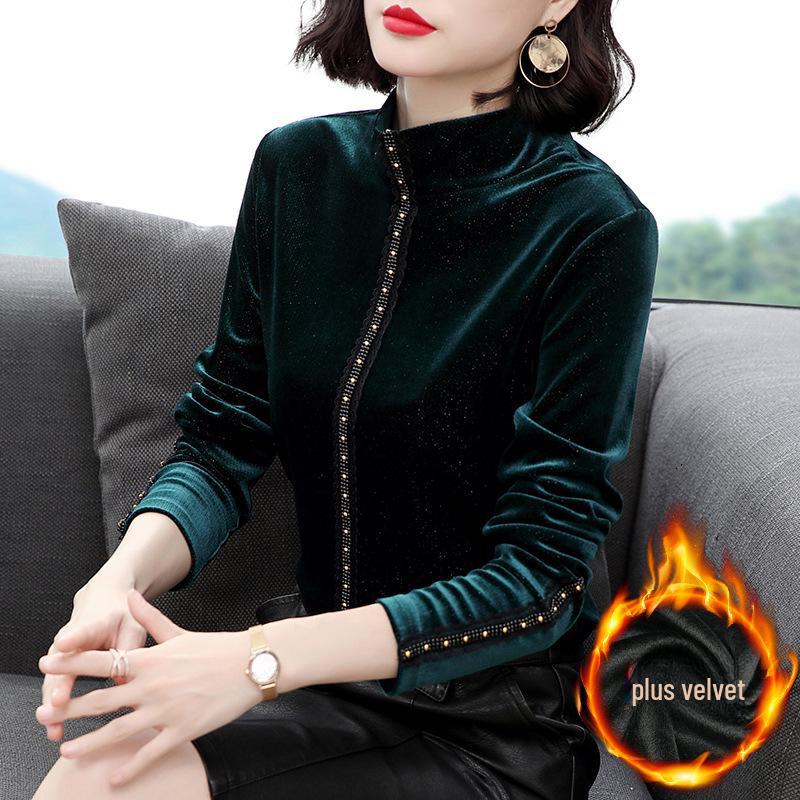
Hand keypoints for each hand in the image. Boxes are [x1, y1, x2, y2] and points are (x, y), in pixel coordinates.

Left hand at [37, 588, 263, 787]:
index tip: (46, 663)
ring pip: (119, 730)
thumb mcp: (179, 632)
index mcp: (151, 659)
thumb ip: (149, 619)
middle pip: (102, 699)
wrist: (250, 664)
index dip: (72, 662)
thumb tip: (130, 595)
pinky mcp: (183, 729)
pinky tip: (114, 778)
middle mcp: (153, 685)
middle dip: (70, 707)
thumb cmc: (216, 647)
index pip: (103, 659)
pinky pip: (151, 752)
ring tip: (66, 750)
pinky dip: (130, 767)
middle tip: (43, 715)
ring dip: (90, 742)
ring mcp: (167, 709)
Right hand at [38, 574, 142, 741]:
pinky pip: (57, 689)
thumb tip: (127, 680)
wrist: (103, 604)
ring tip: (53, 726)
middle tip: (57, 701)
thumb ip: (129, 649)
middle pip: (62, 662)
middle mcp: (72, 639)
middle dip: (58, 683)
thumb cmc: (121, 616)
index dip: (73, 637)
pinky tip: (56, 731)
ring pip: (55, 680)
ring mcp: (63, 655)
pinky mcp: (62, 668)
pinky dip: (56, 710)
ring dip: (52, 705)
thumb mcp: (133, 625)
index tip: (64, 643)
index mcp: (93, 623)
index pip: (82, 629)